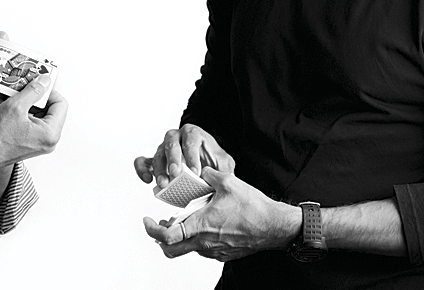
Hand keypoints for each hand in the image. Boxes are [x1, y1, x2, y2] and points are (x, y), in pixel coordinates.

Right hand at [0, 74, 67, 165]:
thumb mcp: (16, 106)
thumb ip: (33, 91)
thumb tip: (45, 81)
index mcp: (50, 133)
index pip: (61, 103)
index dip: (49, 90)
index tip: (37, 83)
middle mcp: (48, 140)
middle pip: (51, 109)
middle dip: (36, 97)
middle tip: (25, 89)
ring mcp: (40, 143)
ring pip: (40, 115)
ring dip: (27, 104)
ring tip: (13, 97)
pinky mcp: (31, 143)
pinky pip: (32, 123)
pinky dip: (22, 113)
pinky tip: (9, 107)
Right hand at [134, 124, 233, 188]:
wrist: (204, 157)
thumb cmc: (212, 158)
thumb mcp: (223, 161)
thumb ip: (223, 169)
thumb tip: (220, 181)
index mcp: (192, 133)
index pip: (191, 140)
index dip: (192, 156)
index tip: (196, 172)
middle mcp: (176, 137)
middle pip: (171, 144)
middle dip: (173, 160)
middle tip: (176, 174)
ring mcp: (163, 148)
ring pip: (157, 155)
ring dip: (159, 170)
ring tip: (164, 184)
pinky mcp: (155, 159)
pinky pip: (143, 161)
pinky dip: (142, 169)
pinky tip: (147, 180)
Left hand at [143, 168, 298, 261]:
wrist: (275, 226)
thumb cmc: (254, 207)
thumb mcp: (227, 182)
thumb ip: (207, 174)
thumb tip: (199, 170)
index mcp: (202, 225)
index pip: (167, 236)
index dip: (152, 229)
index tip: (147, 220)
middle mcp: (204, 242)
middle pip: (170, 249)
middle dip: (159, 237)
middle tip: (158, 223)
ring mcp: (213, 251)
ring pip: (187, 248)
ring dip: (181, 235)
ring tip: (187, 217)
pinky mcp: (222, 254)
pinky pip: (202, 248)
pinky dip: (196, 237)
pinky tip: (205, 222)